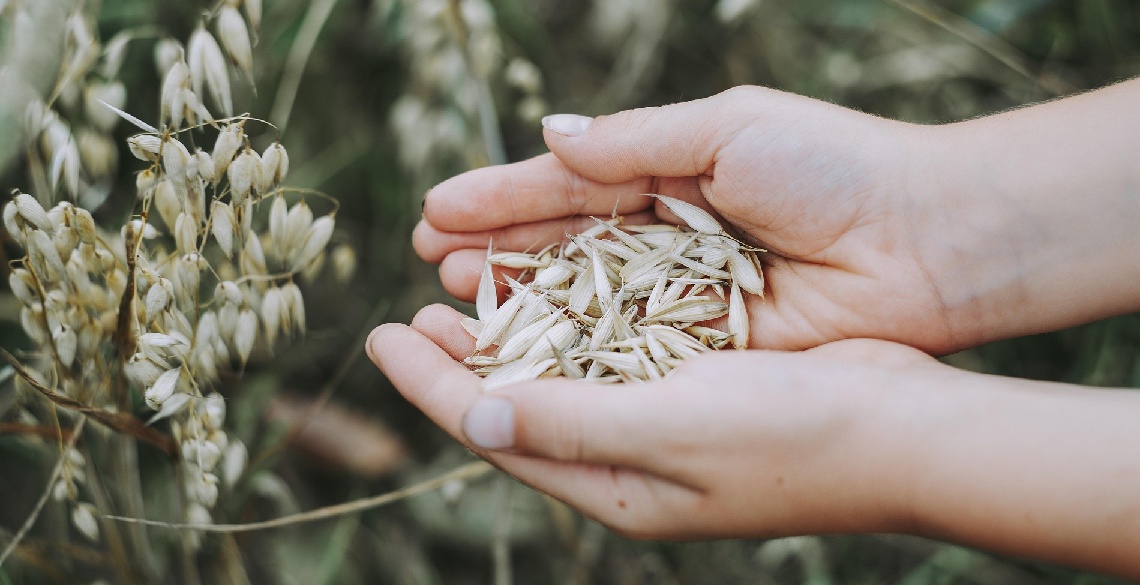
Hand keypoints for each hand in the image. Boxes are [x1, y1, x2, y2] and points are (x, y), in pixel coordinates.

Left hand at [368, 303, 930, 538]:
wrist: (904, 430)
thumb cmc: (793, 437)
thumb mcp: (671, 430)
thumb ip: (571, 423)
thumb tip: (472, 415)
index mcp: (615, 487)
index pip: (497, 432)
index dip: (430, 386)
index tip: (378, 337)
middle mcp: (629, 462)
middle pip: (519, 406)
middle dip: (459, 362)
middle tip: (410, 314)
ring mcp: (663, 426)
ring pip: (562, 377)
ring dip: (511, 337)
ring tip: (463, 297)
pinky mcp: (695, 387)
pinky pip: (611, 356)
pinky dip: (571, 324)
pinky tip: (553, 292)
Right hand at [415, 84, 1139, 353]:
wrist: (927, 241)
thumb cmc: (833, 167)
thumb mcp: (727, 129)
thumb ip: (632, 142)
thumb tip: (549, 135)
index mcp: (669, 173)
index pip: (567, 186)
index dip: (502, 198)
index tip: (436, 209)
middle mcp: (666, 237)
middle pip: (563, 246)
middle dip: (497, 249)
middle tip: (430, 259)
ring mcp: (682, 296)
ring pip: (584, 300)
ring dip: (520, 297)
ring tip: (456, 294)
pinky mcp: (706, 347)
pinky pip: (627, 347)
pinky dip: (575, 346)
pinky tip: (522, 345)